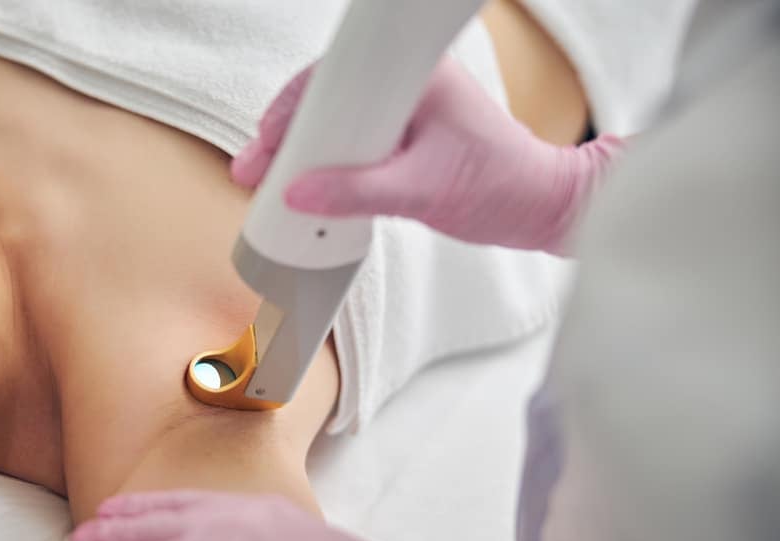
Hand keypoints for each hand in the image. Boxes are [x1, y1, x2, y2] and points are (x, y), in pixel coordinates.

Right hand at [232, 59, 622, 255]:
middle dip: (288, 135)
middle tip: (255, 168)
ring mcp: (405, 112)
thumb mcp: (423, 192)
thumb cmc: (502, 186)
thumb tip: (299, 195)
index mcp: (415, 77)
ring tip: (271, 179)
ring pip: (338, 123)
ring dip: (305, 152)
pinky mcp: (405, 138)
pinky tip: (308, 184)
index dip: (292, 109)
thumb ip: (358, 194)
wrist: (541, 207)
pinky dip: (329, 164)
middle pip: (328, 100)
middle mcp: (407, 87)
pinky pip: (354, 143)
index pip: (335, 79)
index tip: (266, 141)